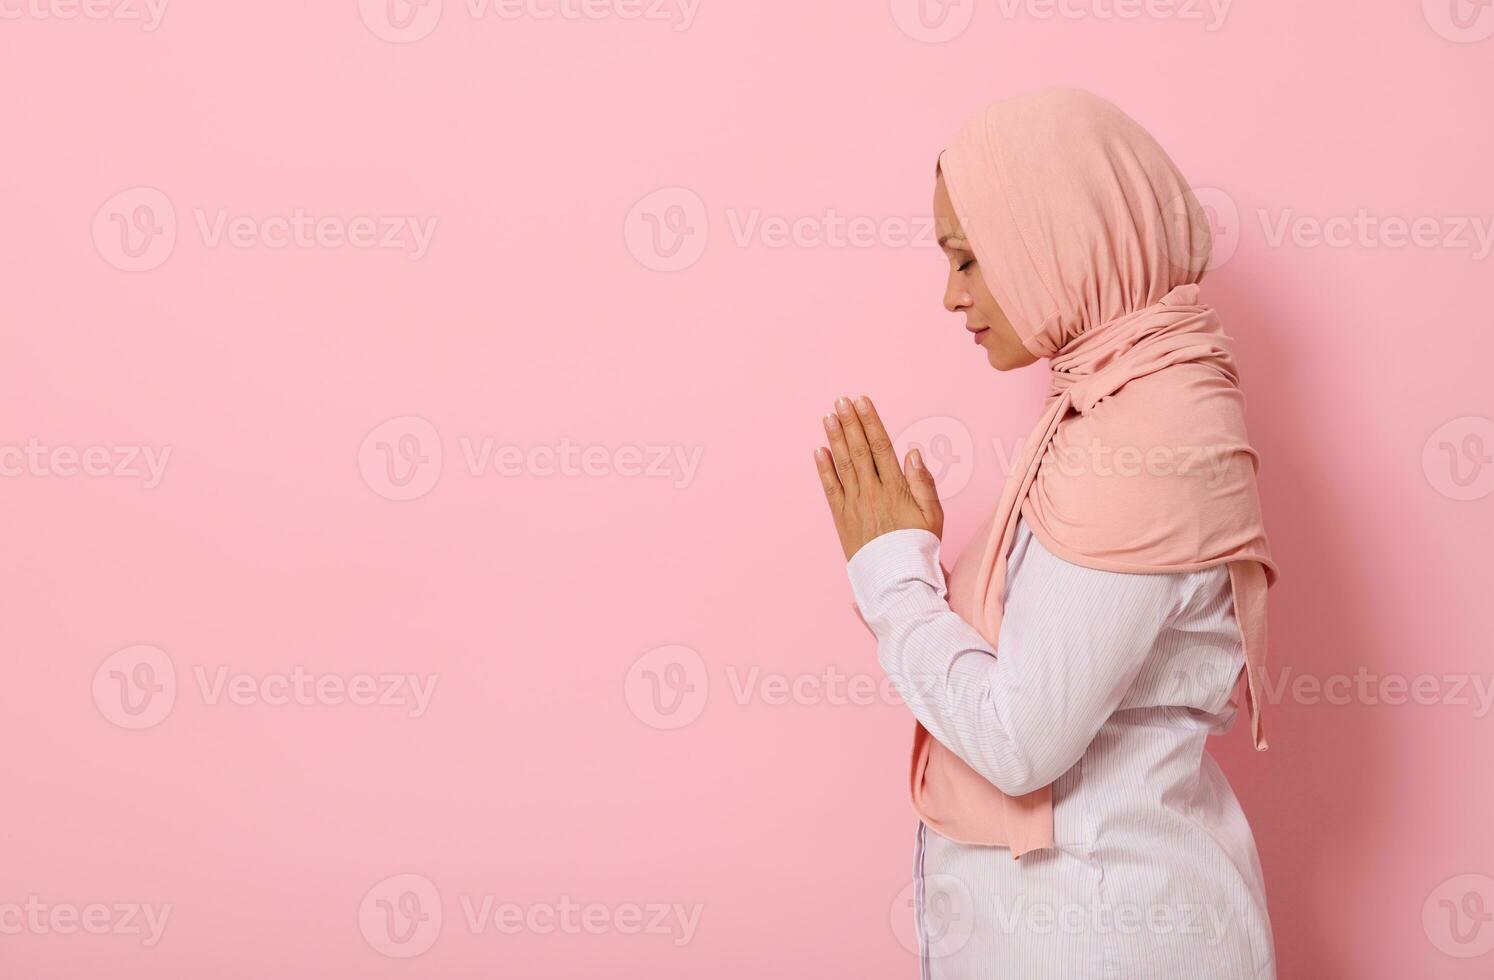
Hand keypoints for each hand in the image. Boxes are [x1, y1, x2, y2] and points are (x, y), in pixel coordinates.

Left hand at [814, 395, 944, 560]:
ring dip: (835, 438)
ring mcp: (855, 504)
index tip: (862, 402)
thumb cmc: (918, 547)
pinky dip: (823, 469)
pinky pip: (830, 489)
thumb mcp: (933, 515)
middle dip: (850, 422)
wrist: (898, 580)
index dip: (871, 422)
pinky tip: (819, 450)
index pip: (881, 447)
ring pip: (844, 464)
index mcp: (897, 488)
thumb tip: (913, 452)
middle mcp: (873, 492)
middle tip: (841, 400)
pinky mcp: (842, 518)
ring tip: (829, 417)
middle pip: (860, 450)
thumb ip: (923, 482)